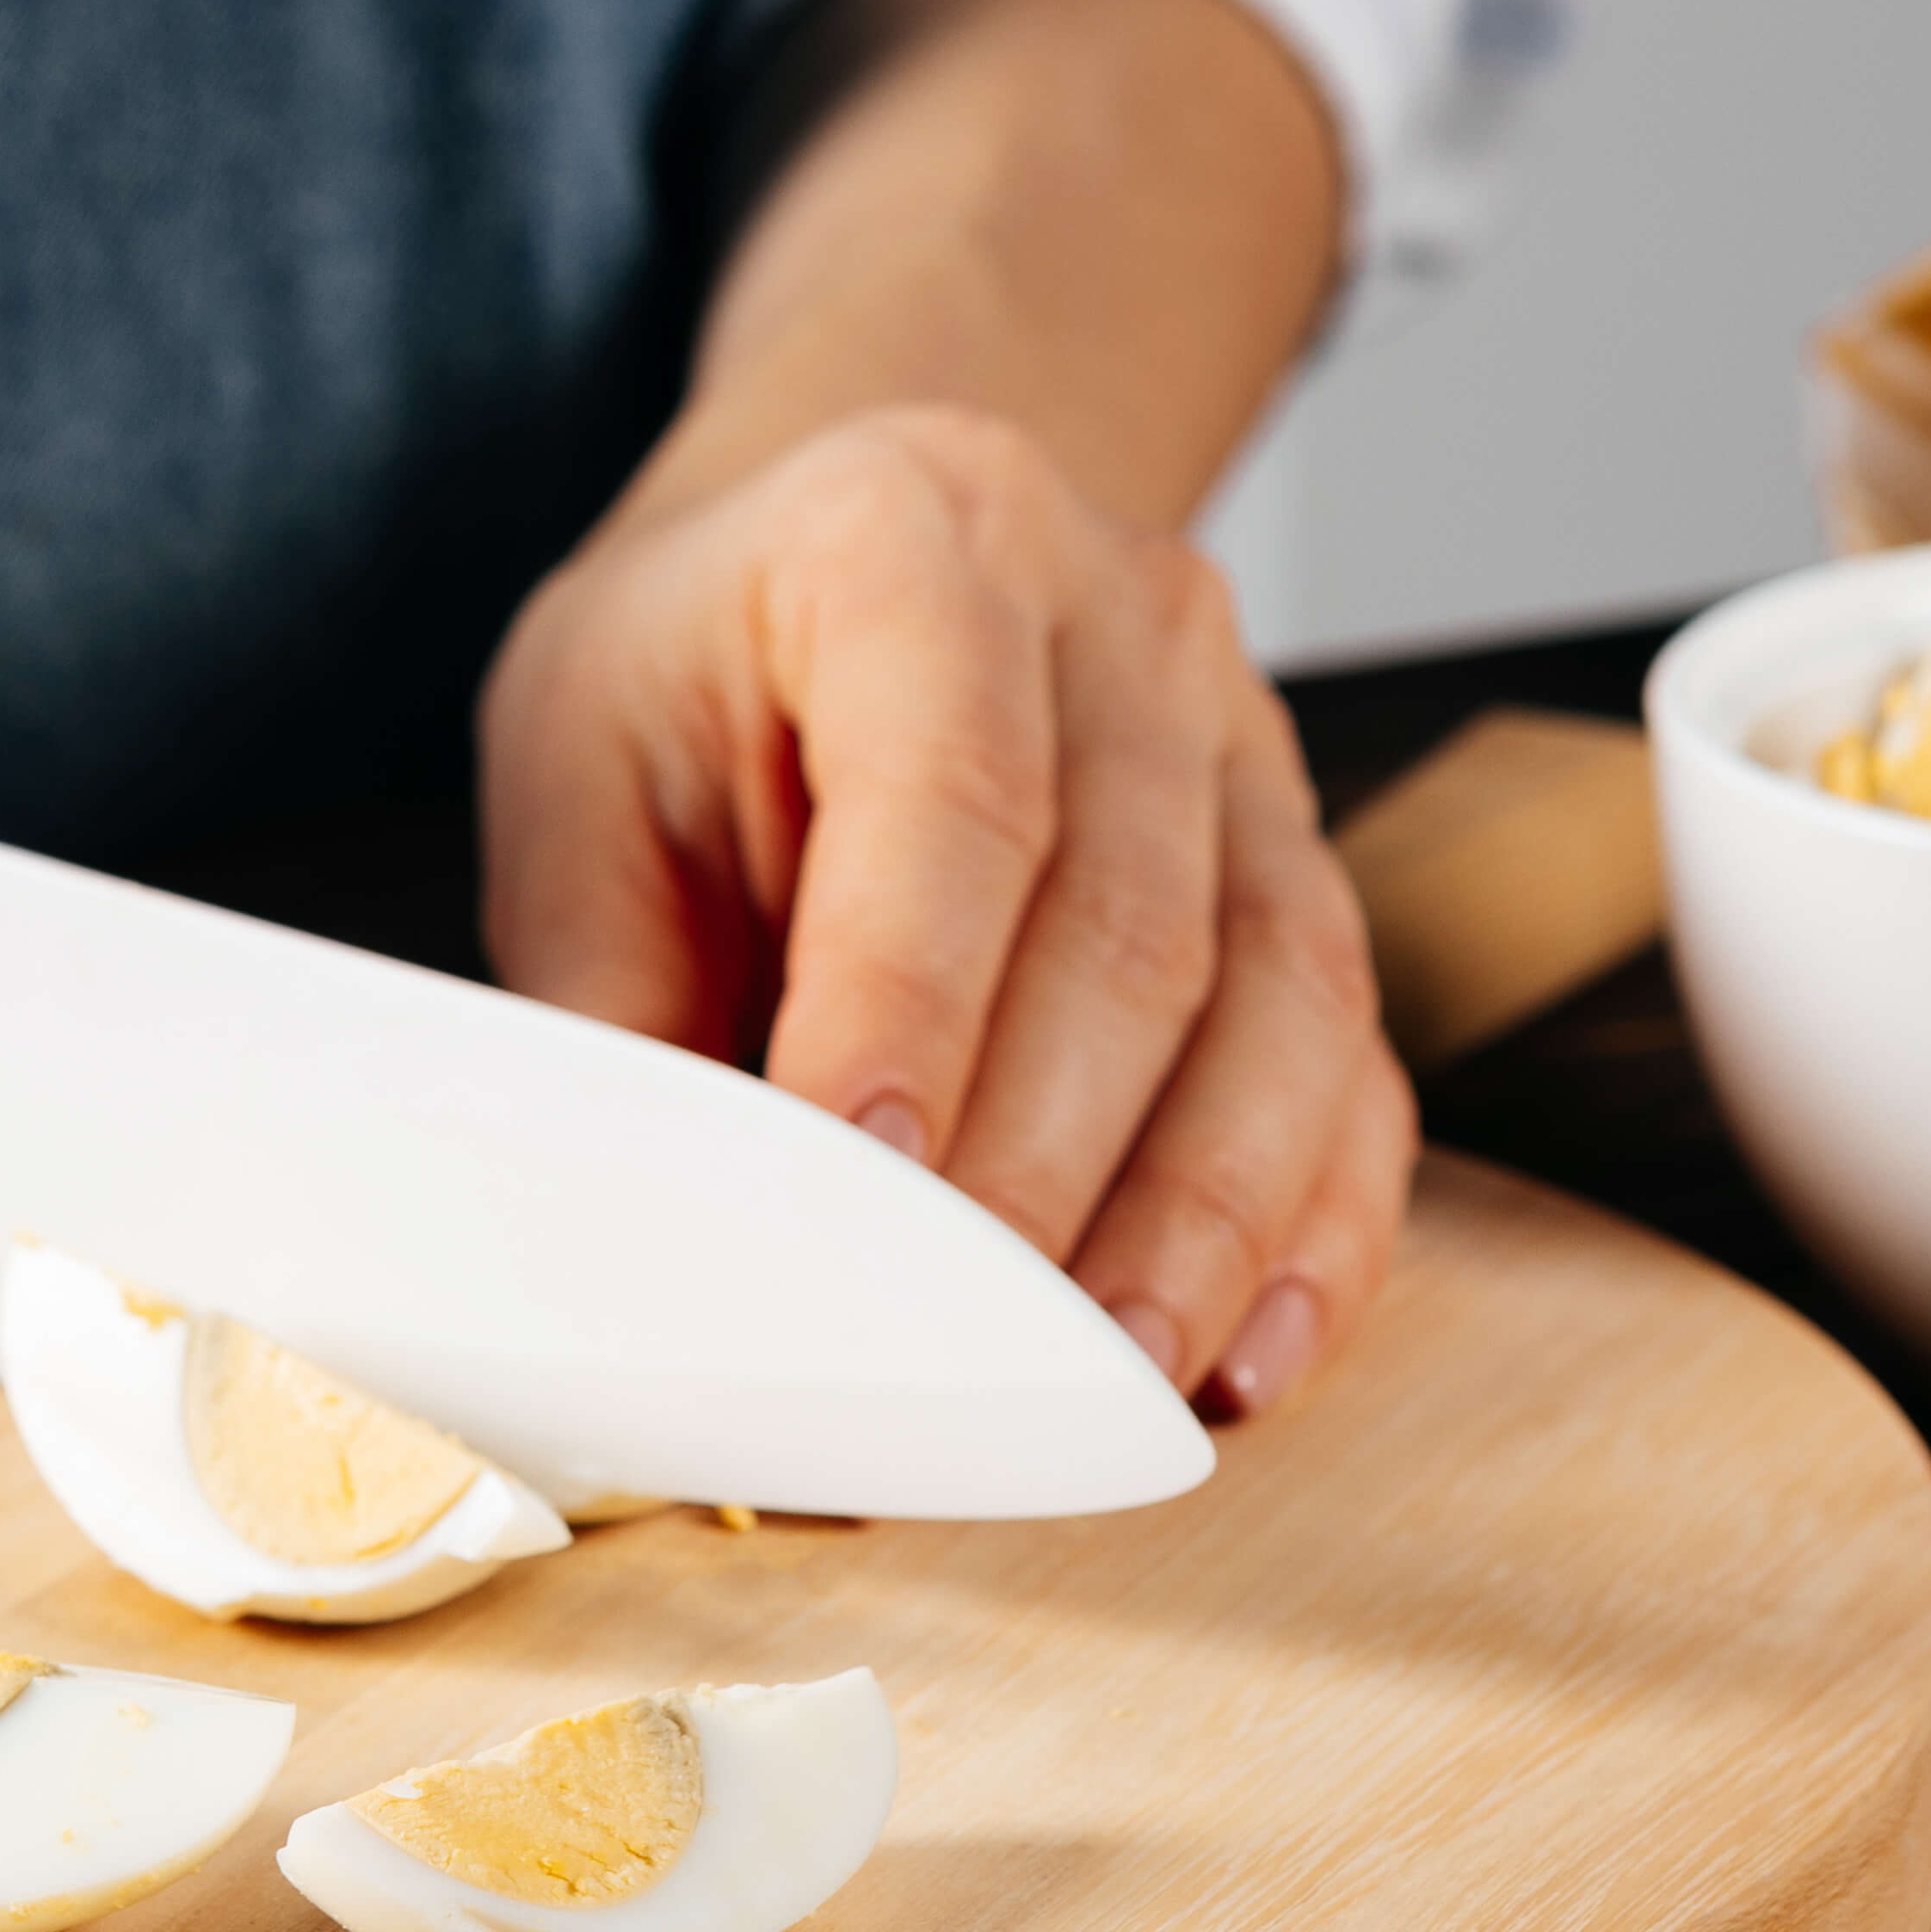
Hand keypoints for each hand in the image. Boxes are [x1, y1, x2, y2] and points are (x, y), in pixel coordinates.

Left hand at [477, 404, 1408, 1418]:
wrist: (828, 544)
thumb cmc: (691, 673)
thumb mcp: (581, 776)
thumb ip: (611, 997)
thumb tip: (623, 1244)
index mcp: (914, 546)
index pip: (952, 797)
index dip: (913, 1004)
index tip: (863, 1182)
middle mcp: (1123, 621)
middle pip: (1133, 927)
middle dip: (1046, 1170)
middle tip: (962, 1353)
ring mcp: (1245, 744)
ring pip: (1278, 1005)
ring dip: (1200, 1225)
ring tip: (1111, 1387)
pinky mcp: (1302, 873)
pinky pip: (1349, 1066)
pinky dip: (1305, 1228)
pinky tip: (1241, 1356)